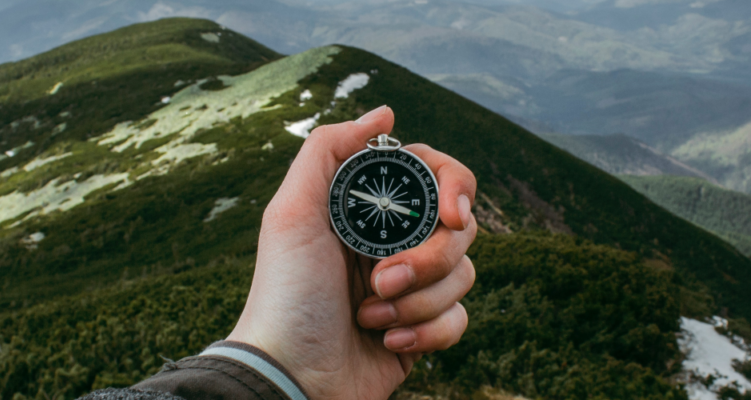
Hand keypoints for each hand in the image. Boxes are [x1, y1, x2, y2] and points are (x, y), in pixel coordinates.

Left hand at [226, 106, 477, 399]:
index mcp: (370, 210)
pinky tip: (388, 341)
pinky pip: (460, 319)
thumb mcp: (292, 212)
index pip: (436, 178)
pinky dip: (428, 332)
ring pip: (464, 275)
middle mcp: (395, 242)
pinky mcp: (423, 328)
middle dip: (427, 260)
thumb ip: (330, 149)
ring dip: (418, 301)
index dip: (455, 189)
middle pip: (459, 230)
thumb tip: (386, 113)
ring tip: (370, 315)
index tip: (452, 216)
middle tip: (382, 280)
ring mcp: (412, 286)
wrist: (290, 376)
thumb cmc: (286, 294)